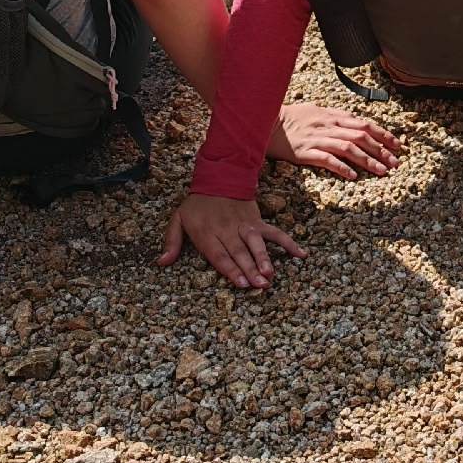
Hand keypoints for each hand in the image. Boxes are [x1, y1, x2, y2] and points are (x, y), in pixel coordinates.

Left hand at [157, 193, 304, 290]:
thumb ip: (171, 242)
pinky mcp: (257, 221)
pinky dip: (288, 243)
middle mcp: (227, 230)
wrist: (219, 177)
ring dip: (264, 258)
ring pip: (256, 243)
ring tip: (270, 273)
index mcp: (207, 233)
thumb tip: (161, 263)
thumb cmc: (197, 204)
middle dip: (249, 270)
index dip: (230, 269)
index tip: (239, 283)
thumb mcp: (178, 219)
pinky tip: (301, 254)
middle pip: (239, 253)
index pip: (219, 254)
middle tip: (258, 285)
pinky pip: (274, 232)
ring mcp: (245, 226)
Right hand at [269, 100, 403, 179]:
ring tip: (382, 171)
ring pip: (349, 148)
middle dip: (381, 149)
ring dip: (368, 160)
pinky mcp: (304, 152)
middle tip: (395, 162)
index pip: (363, 123)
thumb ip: (333, 116)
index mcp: (331, 115)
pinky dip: (342, 167)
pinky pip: (327, 160)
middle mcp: (327, 126)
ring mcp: (317, 139)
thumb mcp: (314, 110)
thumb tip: (352, 120)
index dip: (382, 134)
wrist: (264, 122)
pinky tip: (353, 176)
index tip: (397, 144)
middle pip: (361, 136)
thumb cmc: (289, 117)